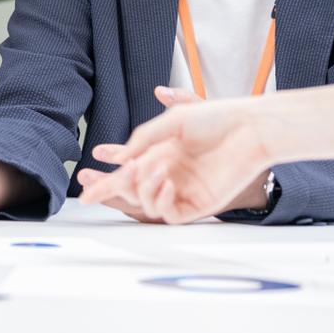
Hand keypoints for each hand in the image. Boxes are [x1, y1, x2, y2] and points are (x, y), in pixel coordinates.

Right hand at [80, 93, 271, 223]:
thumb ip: (143, 139)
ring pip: (147, 204)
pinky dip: (161, 201)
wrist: (249, 127)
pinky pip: (170, 214)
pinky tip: (165, 183)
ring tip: (151, 167)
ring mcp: (184, 191)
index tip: (84, 178)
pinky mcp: (199, 205)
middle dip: (109, 189)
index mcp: (162, 154)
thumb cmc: (215, 118)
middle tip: (91, 184)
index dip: (106, 175)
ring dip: (141, 188)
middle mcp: (170, 175)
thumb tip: (121, 159)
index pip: (128, 171)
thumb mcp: (171, 122)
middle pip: (131, 192)